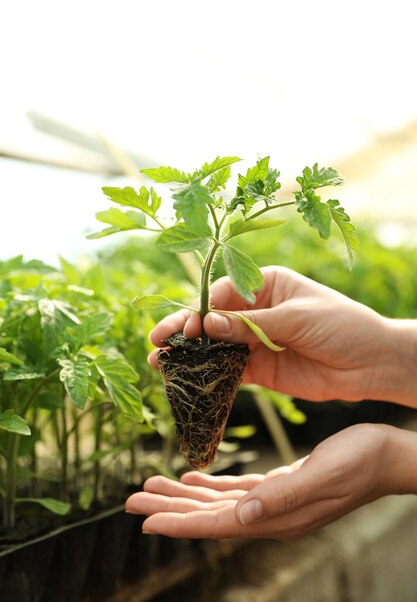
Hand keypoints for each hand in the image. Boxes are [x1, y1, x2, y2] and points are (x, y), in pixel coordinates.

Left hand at [125, 424, 416, 539]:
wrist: (385, 456)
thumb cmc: (361, 462)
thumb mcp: (323, 476)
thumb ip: (283, 497)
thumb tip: (242, 516)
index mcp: (278, 516)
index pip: (218, 524)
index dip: (180, 523)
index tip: (144, 520)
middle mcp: (271, 514)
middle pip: (208, 515)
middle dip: (169, 507)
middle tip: (132, 498)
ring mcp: (274, 502)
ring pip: (217, 502)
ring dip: (183, 495)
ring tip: (152, 485)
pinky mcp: (279, 485)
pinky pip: (236, 489)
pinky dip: (210, 484)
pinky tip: (193, 477)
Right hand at [149, 266, 416, 405]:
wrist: (373, 363)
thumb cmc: (342, 325)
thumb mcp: (297, 318)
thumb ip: (252, 324)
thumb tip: (208, 324)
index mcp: (266, 284)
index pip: (223, 293)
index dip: (200, 310)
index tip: (186, 327)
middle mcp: (257, 310)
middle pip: (213, 319)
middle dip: (184, 329)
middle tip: (156, 342)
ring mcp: (257, 340)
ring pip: (216, 346)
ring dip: (190, 354)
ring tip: (160, 363)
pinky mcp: (261, 368)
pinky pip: (230, 370)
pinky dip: (210, 375)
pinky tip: (188, 380)